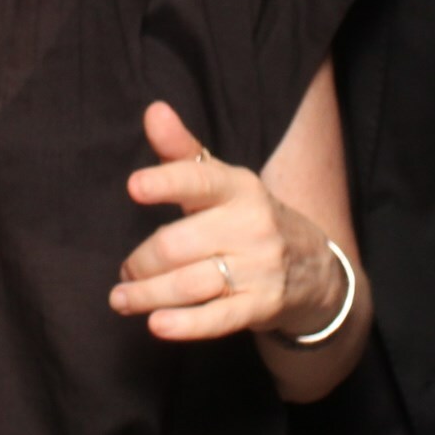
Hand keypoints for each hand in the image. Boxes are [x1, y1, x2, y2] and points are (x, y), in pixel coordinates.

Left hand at [109, 102, 344, 341]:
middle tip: (125, 271)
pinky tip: (156, 324)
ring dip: (147, 294)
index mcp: (238, 187)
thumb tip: (153, 109)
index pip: (200, 181)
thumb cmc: (247, 217)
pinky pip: (217, 318)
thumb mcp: (222, 182)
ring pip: (190, 283)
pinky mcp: (261, 305)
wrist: (312, 267)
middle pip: (178, 244)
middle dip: (141, 261)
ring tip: (121, 298)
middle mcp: (251, 225)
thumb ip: (181, 150)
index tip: (135, 187)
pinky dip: (185, 324)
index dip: (166, 183)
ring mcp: (259, 267)